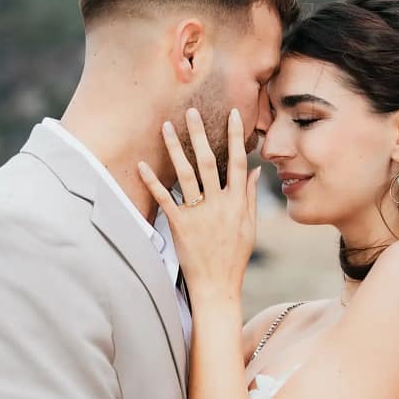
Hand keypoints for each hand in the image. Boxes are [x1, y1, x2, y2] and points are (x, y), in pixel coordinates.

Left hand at [138, 107, 259, 300]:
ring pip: (186, 175)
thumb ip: (249, 196)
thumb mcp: (249, 227)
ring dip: (176, 149)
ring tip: (166, 127)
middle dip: (200, 134)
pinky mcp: (179, 226)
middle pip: (209, 161)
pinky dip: (153, 182)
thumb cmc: (234, 258)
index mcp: (236, 203)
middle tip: (192, 111)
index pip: (238, 162)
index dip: (236, 137)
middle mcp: (218, 204)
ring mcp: (198, 214)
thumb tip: (255, 170)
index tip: (233, 114)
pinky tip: (143, 165)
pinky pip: (165, 199)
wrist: (217, 287)